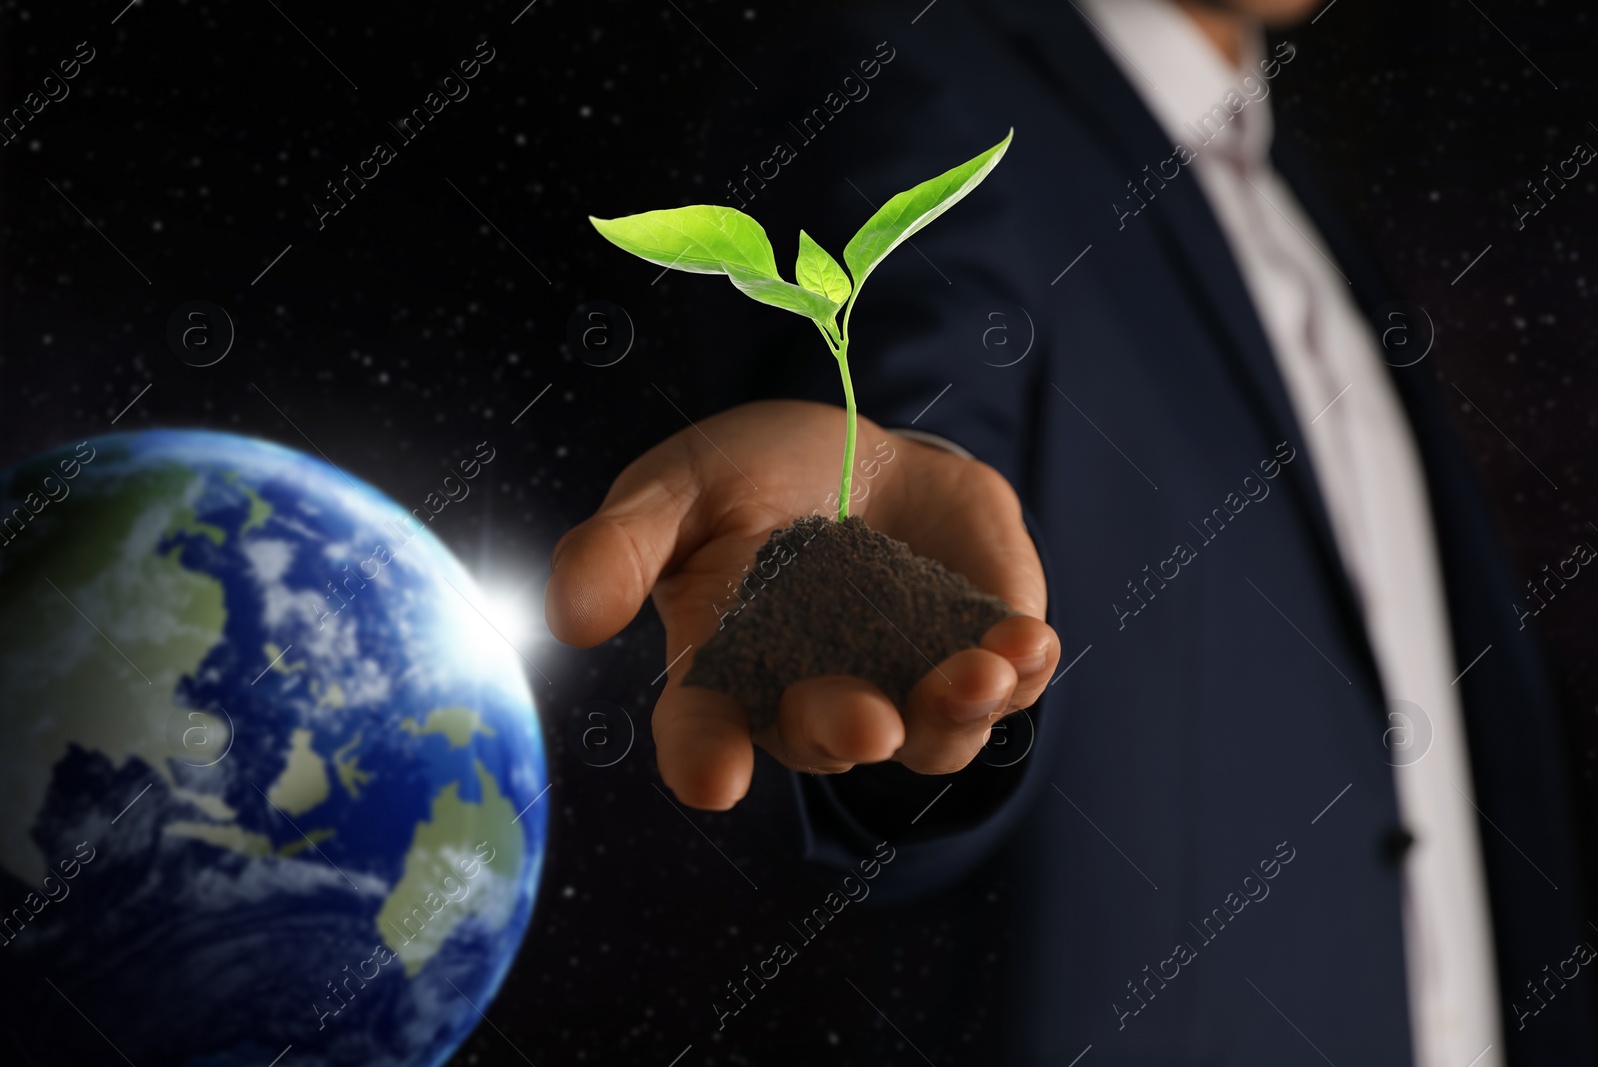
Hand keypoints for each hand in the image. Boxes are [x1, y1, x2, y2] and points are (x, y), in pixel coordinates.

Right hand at [545, 399, 1059, 809]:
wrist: (861, 451)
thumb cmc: (749, 476)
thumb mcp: (677, 488)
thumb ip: (621, 545)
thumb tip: (571, 618)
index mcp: (725, 669)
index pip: (702, 728)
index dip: (703, 757)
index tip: (711, 778)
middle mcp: (813, 698)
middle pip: (827, 737)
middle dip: (847, 731)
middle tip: (868, 722)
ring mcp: (902, 685)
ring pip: (931, 736)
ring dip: (954, 715)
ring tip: (979, 673)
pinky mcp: (974, 656)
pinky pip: (1004, 687)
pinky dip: (1019, 671)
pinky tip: (1026, 643)